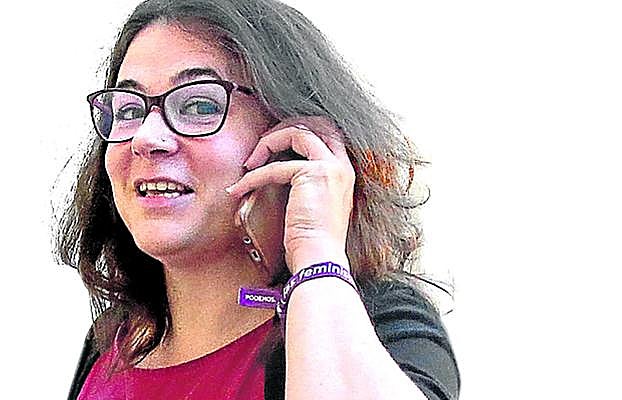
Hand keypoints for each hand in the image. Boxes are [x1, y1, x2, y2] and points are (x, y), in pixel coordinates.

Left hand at [225, 117, 354, 273]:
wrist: (320, 258)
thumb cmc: (312, 241)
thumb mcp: (313, 205)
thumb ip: (305, 185)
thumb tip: (278, 172)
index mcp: (343, 172)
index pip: (327, 134)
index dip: (300, 131)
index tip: (275, 146)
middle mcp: (342, 166)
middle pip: (316, 124)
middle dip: (286, 127)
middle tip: (262, 144)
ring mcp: (331, 167)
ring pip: (298, 132)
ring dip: (268, 142)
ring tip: (250, 162)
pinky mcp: (314, 174)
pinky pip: (276, 166)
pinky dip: (254, 176)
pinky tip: (241, 188)